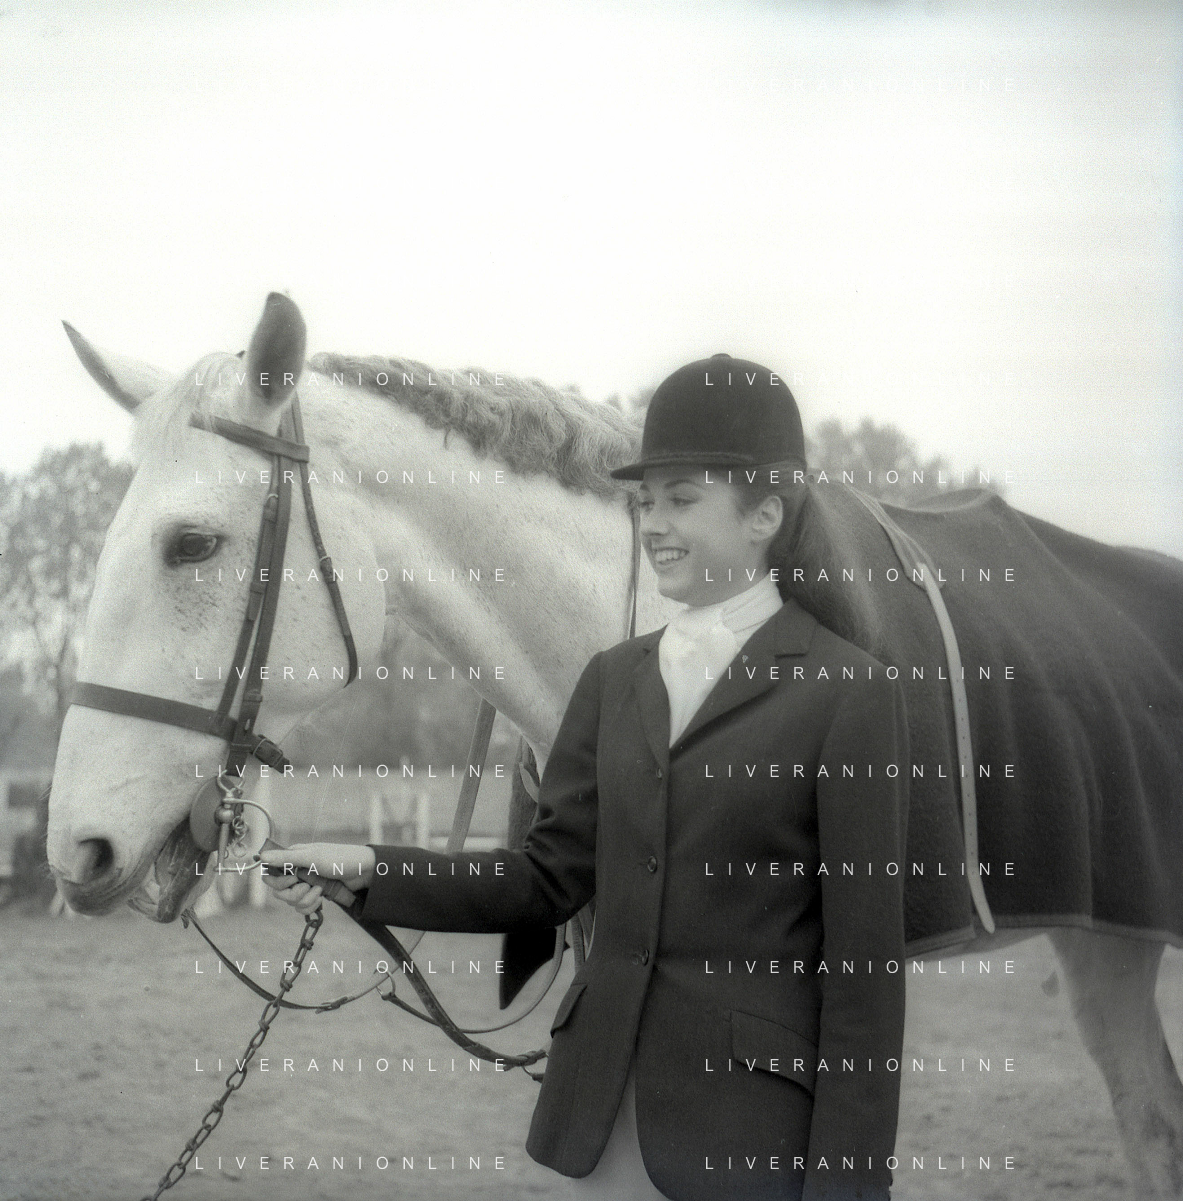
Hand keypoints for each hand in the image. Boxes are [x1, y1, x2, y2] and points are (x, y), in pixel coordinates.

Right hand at [257, 843, 376, 913]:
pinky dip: (311, 906)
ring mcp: (306, 884)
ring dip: (306, 899)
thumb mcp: (312, 857)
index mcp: (293, 858)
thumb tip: (261, 857)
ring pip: (291, 902)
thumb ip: (286, 859)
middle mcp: (296, 871)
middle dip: (294, 893)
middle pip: (279, 892)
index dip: (278, 882)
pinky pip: (302, 908)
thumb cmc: (339, 859)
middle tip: (308, 886)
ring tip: (320, 890)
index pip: (270, 875)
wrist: (363, 872)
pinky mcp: (314, 895)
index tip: (292, 880)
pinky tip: (322, 898)